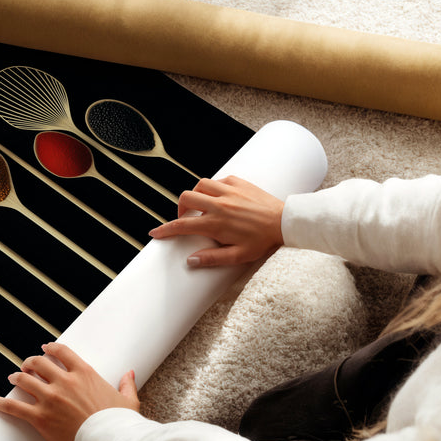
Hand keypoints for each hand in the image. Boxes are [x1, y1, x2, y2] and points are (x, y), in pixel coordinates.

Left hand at [0, 343, 138, 440]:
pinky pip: (14, 407)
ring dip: (16, 377)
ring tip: (12, 378)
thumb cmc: (120, 423)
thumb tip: (130, 373)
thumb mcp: (127, 400)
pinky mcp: (40, 417)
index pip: (61, 352)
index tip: (44, 349)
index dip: (50, 348)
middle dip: (30, 363)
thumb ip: (126, 384)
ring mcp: (50, 399)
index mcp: (84, 373)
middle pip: (39, 363)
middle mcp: (64, 382)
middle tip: (26, 366)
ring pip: (24, 380)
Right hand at [149, 175, 284, 267]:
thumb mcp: (238, 256)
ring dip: (196, 195)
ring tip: (201, 206)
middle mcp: (219, 204)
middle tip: (185, 218)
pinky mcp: (239, 182)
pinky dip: (213, 187)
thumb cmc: (263, 241)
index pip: (182, 226)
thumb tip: (191, 261)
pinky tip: (219, 197)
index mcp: (216, 223)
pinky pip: (218, 180)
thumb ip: (213, 258)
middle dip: (180, 209)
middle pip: (186, 198)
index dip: (165, 230)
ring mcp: (229, 191)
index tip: (155, 233)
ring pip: (200, 185)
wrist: (285, 222)